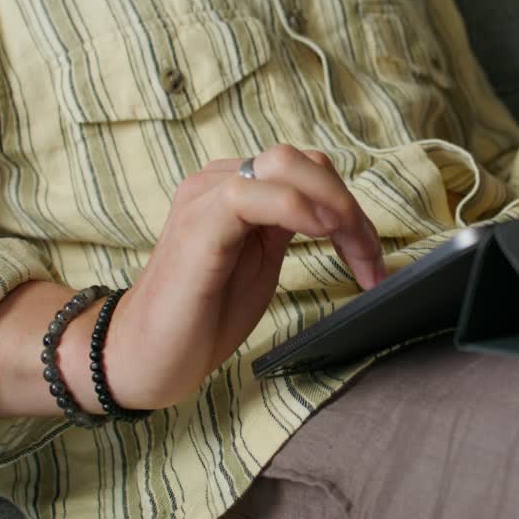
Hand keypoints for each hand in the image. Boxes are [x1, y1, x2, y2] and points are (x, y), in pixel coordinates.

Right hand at [101, 145, 384, 409]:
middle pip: (301, 161)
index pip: (307, 172)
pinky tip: (319, 233)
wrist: (146, 358)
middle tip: (371, 260)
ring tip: (355, 251)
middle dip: (349, 205)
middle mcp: (219, 182)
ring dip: (334, 206)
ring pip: (284, 165)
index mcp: (237, 189)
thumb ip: (288, 228)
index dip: (349, 207)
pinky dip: (296, 208)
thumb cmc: (202, 315)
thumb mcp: (261, 262)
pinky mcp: (197, 226)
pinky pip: (251, 196)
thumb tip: (337, 215)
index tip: (373, 260)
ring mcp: (206, 199)